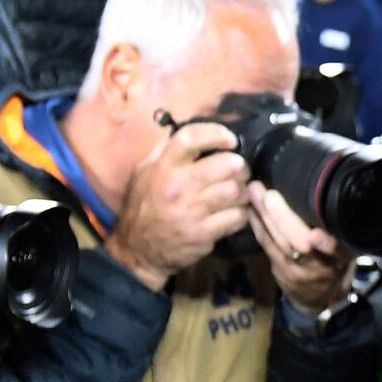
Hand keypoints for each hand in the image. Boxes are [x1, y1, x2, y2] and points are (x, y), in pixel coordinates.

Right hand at [107, 122, 251, 290]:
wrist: (138, 249)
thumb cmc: (145, 207)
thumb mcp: (145, 173)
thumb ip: (166, 152)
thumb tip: (190, 131)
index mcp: (162, 166)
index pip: (191, 138)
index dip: (217, 133)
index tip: (230, 140)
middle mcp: (176, 185)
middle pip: (226, 165)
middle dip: (240, 167)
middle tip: (240, 171)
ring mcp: (191, 210)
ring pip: (236, 191)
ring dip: (244, 191)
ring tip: (239, 193)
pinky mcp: (203, 233)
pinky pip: (237, 217)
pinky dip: (241, 214)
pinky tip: (235, 212)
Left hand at [246, 181, 354, 316]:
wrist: (322, 296)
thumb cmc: (336, 259)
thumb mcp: (348, 244)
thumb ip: (338, 223)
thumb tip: (324, 183)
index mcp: (345, 255)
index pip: (338, 250)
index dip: (328, 244)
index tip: (315, 234)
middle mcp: (323, 265)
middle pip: (302, 245)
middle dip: (283, 219)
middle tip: (268, 194)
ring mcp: (300, 271)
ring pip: (280, 243)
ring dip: (264, 216)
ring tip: (254, 191)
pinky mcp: (281, 272)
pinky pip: (267, 246)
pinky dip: (257, 225)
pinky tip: (249, 207)